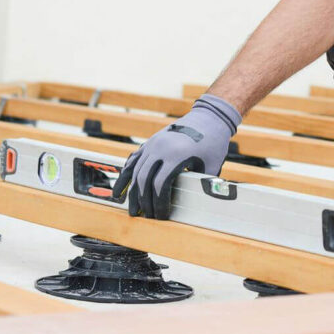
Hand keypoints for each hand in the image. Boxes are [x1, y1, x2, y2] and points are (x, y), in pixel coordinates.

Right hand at [111, 94, 240, 218]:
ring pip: (135, 171)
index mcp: (176, 155)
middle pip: (144, 180)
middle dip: (144, 201)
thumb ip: (203, 186)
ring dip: (132, 192)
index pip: (160, 185)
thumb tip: (200, 207)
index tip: (161, 215)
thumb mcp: (212, 165)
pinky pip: (133, 160)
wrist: (209, 117)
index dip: (159, 203)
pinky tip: (120, 190)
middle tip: (147, 216)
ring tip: (133, 210)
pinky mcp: (150, 142)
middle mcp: (160, 148)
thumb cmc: (213, 143)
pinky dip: (125, 176)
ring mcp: (153, 144)